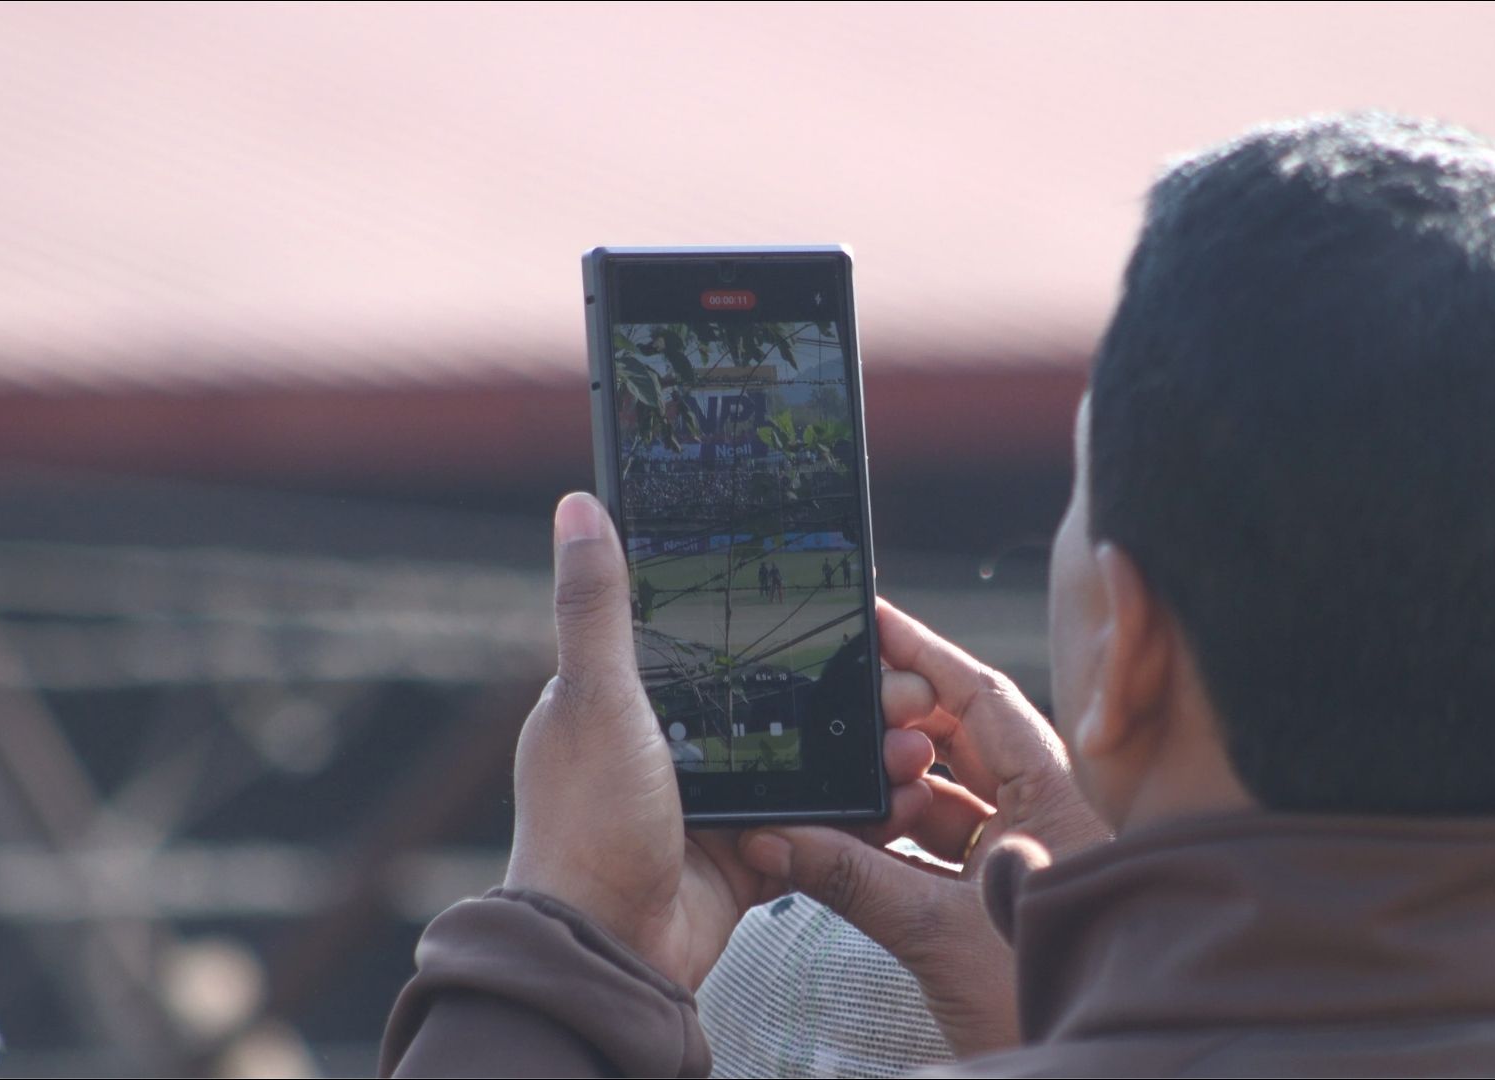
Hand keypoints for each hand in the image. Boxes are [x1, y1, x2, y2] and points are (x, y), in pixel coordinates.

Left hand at [502, 494, 935, 989]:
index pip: (709, 631)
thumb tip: (580, 504)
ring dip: (863, 747)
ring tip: (914, 739)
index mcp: (623, 697)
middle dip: (846, 686)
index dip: (781, 616)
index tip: (849, 604)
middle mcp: (666, 743)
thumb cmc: (587, 824)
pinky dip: (861, 812)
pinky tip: (903, 793)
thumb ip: (597, 605)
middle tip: (907, 684)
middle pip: (773, 693)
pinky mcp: (745, 852)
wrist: (611, 955)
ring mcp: (709, 801)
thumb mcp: (594, 699)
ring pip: (804, 756)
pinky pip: (816, 822)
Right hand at [736, 600, 1109, 1053]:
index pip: (982, 698)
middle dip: (896, 723)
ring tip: (836, 783)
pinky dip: (892, 841)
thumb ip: (848, 877)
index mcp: (1053, 797)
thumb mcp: (934, 932)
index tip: (873, 621)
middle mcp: (1042, 815)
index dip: (924, 655)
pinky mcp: (997, 898)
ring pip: (944, 798)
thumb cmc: (1045, 997)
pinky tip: (845, 838)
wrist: (1085, 1071)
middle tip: (839, 704)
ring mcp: (1020, 856)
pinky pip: (937, 848)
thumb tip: (773, 837)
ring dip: (889, 791)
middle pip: (960, 740)